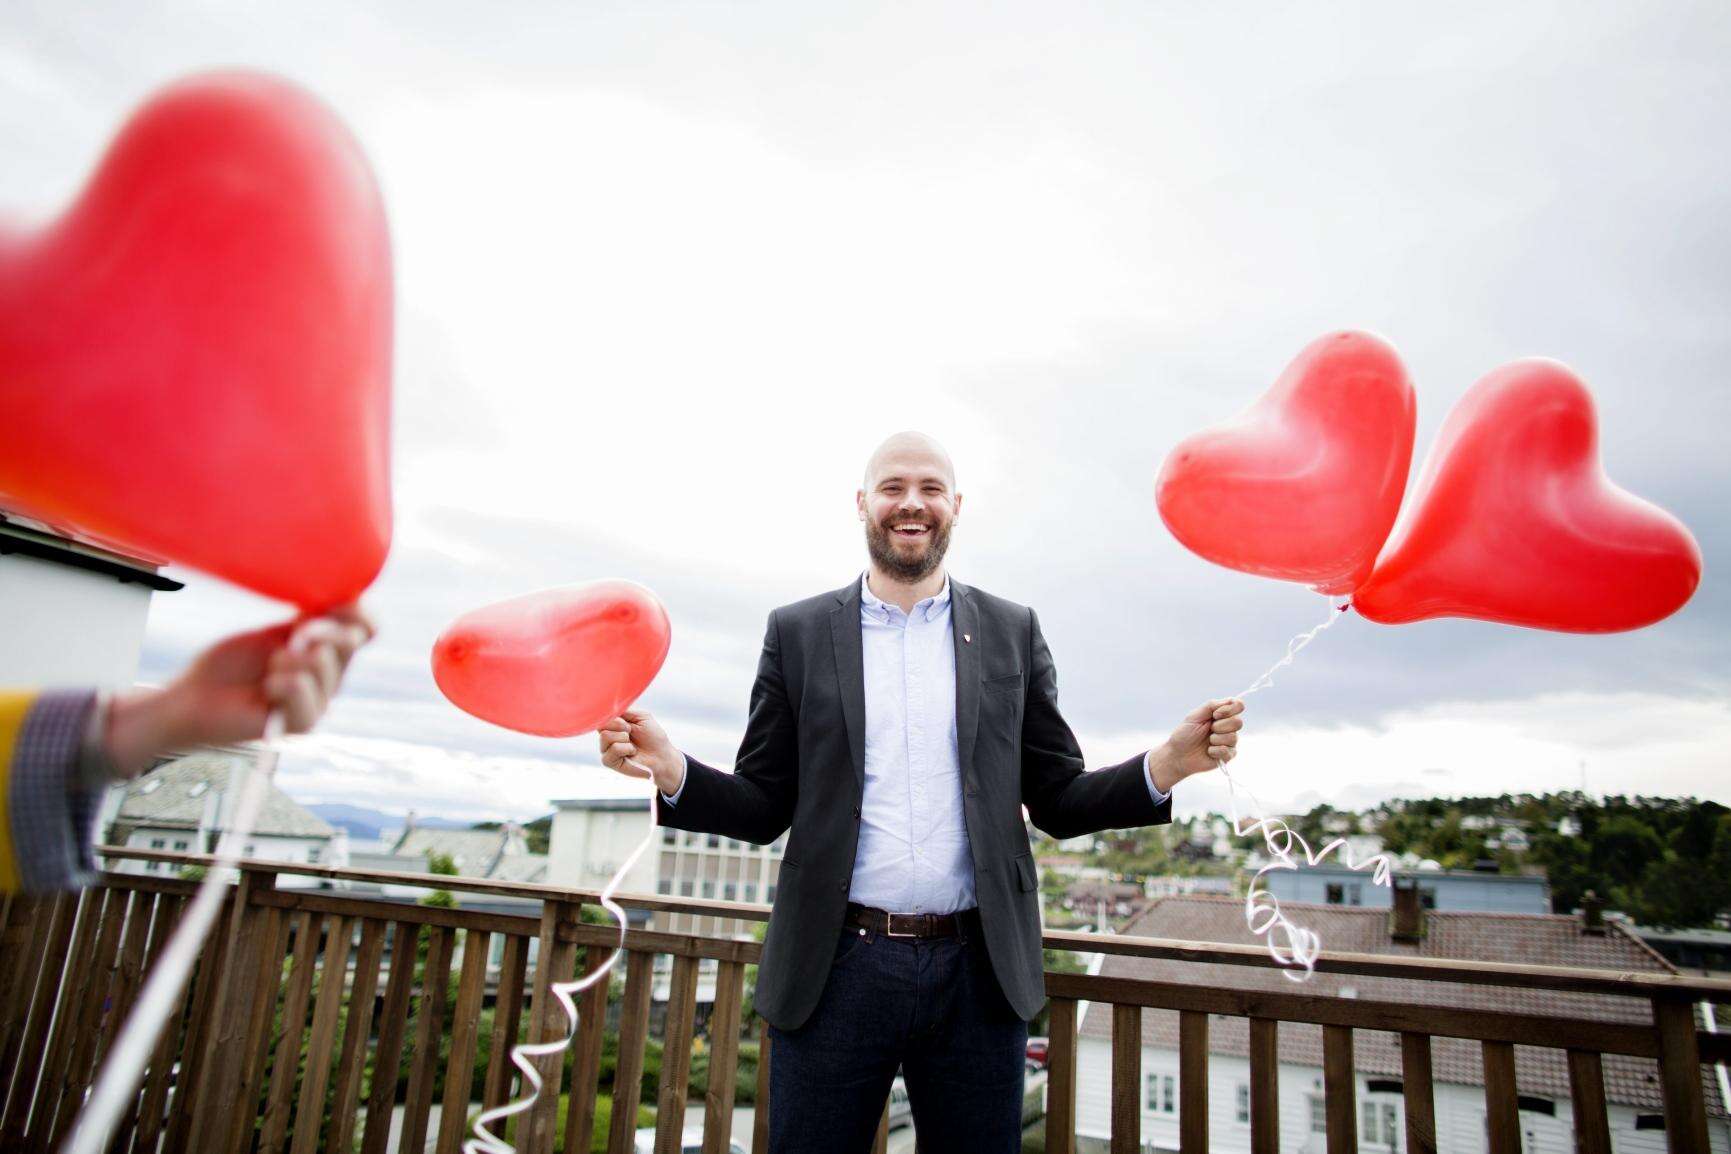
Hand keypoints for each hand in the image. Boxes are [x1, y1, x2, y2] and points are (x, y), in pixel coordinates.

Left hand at [104, 605, 374, 776]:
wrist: (195, 698)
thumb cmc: (230, 665)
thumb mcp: (273, 633)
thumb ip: (308, 620)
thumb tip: (342, 594)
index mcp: (328, 651)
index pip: (366, 629)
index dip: (359, 612)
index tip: (337, 601)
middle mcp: (331, 677)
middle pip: (351, 642)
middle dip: (321, 629)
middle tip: (294, 634)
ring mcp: (319, 701)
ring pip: (325, 663)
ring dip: (291, 658)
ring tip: (270, 666)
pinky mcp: (301, 724)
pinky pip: (303, 689)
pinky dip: (282, 682)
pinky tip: (266, 689)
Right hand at [598, 709, 683, 794]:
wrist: (661, 755)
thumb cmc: (652, 736)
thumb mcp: (642, 716)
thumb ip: (624, 710)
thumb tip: (608, 710)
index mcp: (612, 724)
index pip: (601, 715)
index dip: (614, 716)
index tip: (628, 721)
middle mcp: (605, 735)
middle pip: (601, 725)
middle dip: (621, 726)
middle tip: (631, 732)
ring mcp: (605, 749)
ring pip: (605, 736)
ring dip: (624, 738)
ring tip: (632, 744)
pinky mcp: (609, 761)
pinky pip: (613, 749)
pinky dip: (626, 749)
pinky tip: (632, 752)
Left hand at [1150, 698, 1243, 792]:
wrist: (1178, 754)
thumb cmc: (1185, 733)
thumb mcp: (1195, 715)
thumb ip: (1212, 705)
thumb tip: (1230, 701)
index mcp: (1221, 715)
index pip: (1238, 706)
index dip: (1230, 709)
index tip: (1215, 714)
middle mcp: (1228, 727)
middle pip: (1238, 722)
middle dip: (1220, 726)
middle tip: (1209, 730)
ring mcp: (1229, 742)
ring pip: (1233, 737)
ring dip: (1215, 739)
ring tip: (1207, 742)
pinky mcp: (1227, 756)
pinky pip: (1228, 751)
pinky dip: (1215, 751)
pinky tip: (1208, 751)